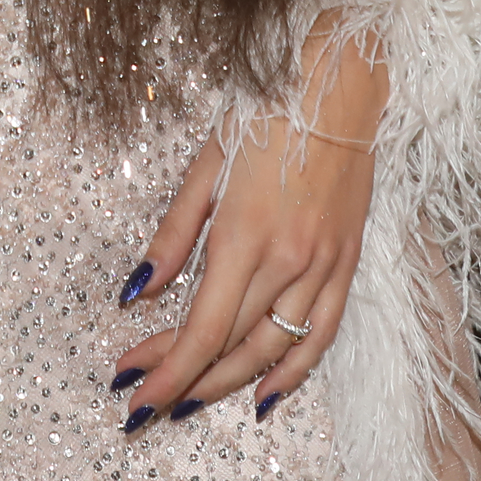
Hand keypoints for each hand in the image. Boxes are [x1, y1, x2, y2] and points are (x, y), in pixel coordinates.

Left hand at [110, 32, 384, 433]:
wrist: (339, 82)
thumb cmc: (265, 111)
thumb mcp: (206, 164)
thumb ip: (174, 234)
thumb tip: (139, 291)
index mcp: (245, 233)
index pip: (202, 328)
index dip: (166, 370)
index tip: (133, 394)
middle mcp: (288, 259)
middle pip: (231, 344)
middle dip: (185, 379)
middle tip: (147, 398)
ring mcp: (323, 264)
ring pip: (273, 348)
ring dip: (229, 382)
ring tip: (191, 399)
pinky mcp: (348, 261)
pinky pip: (322, 334)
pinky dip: (294, 372)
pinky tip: (266, 395)